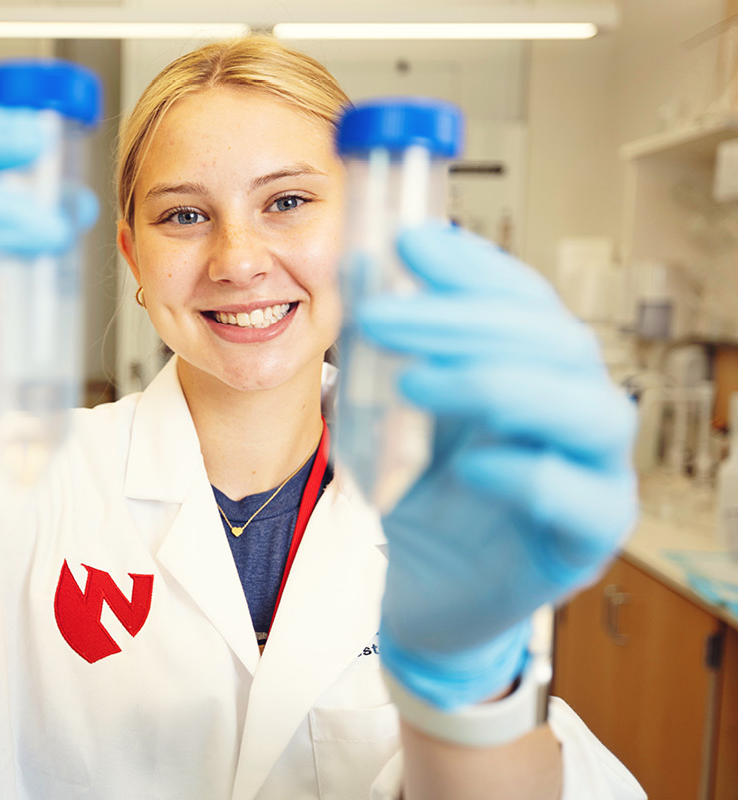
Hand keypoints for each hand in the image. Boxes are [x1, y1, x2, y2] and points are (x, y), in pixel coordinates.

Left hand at [356, 223, 636, 709]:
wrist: (426, 591)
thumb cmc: (421, 495)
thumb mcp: (390, 411)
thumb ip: (384, 346)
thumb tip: (356, 263)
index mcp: (536, 369)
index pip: (524, 301)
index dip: (474, 268)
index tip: (410, 242)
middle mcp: (575, 411)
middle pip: (557, 343)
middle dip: (464, 321)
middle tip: (381, 314)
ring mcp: (593, 475)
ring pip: (589, 411)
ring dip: (500, 384)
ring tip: (416, 384)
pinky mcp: (584, 541)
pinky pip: (581, 499)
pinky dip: (530, 473)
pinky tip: (473, 466)